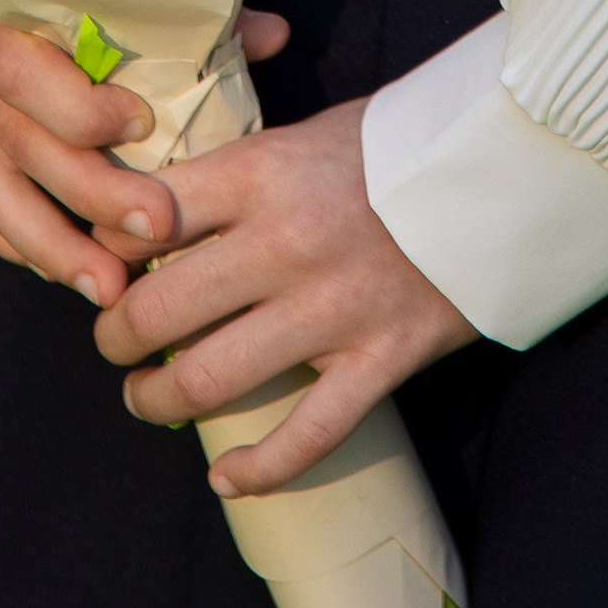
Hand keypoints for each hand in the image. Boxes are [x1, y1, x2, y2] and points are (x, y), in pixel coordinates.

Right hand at [0, 0, 288, 308]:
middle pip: (15, 135)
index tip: (143, 128)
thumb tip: (274, 35)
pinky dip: (16, 236)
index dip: (80, 110)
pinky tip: (64, 271)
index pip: (22, 67)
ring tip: (108, 289)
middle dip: (88, 193)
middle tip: (154, 232)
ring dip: (49, 244)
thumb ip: (189, 2)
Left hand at [92, 95, 476, 493]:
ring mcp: (332, 308)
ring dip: (159, 398)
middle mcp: (286, 241)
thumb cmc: (399, 145)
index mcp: (264, 172)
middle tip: (113, 341)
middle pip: (160, 308)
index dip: (109, 246)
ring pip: (211, 378)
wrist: (505, 167)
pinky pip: (305, 437)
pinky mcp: (379, 359)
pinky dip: (257, 468)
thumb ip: (240, 170)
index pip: (147, 216)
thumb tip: (162, 204)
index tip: (103, 263)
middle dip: (117, 336)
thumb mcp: (308, 132)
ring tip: (145, 396)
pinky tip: (227, 475)